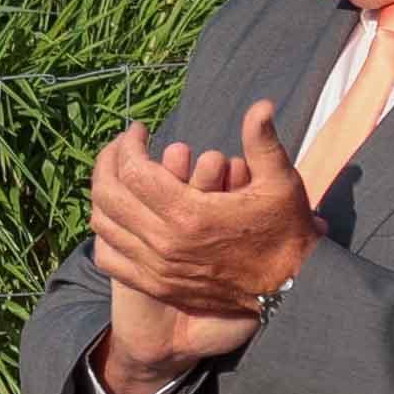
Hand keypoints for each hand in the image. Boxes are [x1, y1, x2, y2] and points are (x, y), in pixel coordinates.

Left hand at [88, 109, 316, 385]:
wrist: (291, 289)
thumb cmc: (287, 232)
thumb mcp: (281, 183)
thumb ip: (263, 141)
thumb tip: (260, 105)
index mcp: (189, 214)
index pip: (133, 171)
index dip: (128, 144)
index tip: (138, 130)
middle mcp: (164, 243)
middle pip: (109, 196)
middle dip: (107, 162)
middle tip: (120, 147)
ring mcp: (156, 268)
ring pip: (104, 226)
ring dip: (102, 195)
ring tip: (116, 175)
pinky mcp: (155, 286)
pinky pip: (108, 258)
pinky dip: (104, 234)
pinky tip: (118, 216)